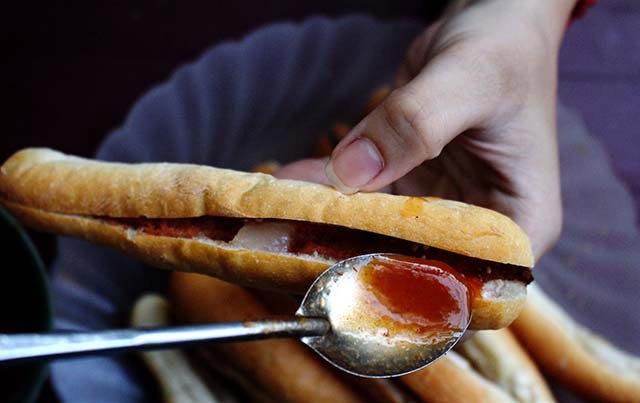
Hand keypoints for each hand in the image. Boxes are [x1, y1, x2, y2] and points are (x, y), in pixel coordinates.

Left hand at [277, 0, 577, 259]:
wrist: (490, 20)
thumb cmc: (504, 48)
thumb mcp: (467, 81)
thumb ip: (415, 125)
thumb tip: (349, 174)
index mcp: (520, 223)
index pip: (467, 284)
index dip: (408, 287)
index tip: (347, 276)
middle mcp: (479, 228)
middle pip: (413, 261)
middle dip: (352, 251)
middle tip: (293, 243)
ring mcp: (440, 207)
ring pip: (379, 231)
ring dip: (330, 221)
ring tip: (278, 213)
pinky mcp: (411, 184)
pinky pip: (365, 196)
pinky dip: (329, 189)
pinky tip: (291, 183)